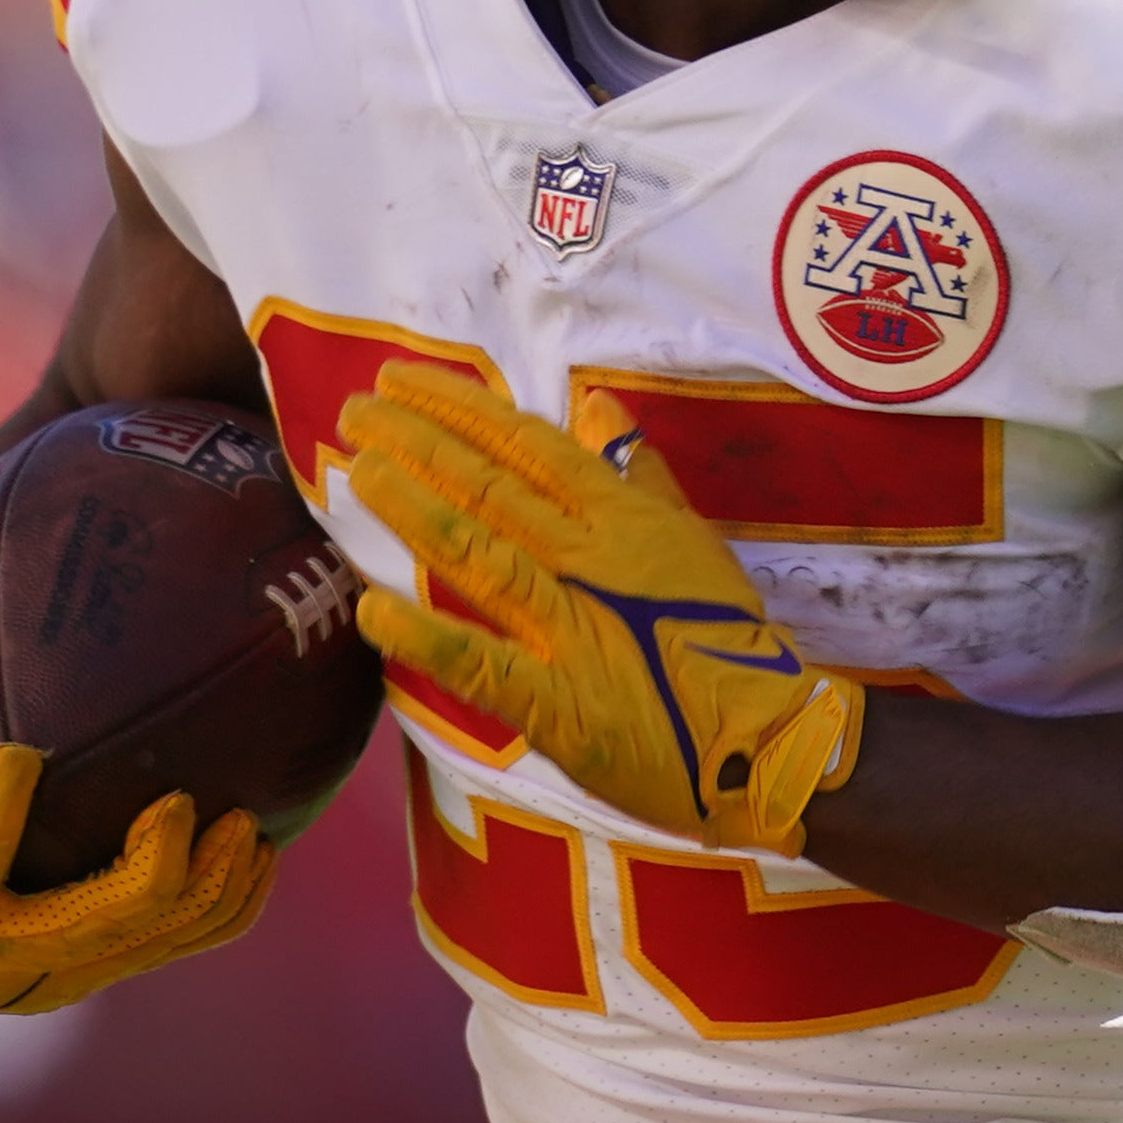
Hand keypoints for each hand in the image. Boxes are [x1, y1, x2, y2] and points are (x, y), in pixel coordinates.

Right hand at [0, 600, 270, 1015]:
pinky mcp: (101, 973)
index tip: (18, 753)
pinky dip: (228, 906)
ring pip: (156, 940)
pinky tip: (260, 852)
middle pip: (99, 919)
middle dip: (153, 864)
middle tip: (181, 800)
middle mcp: (2, 959)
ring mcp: (61, 975)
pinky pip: (181, 946)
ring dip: (210, 885)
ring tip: (246, 823)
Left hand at [337, 363, 866, 854]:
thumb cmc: (727, 641)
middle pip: (491, 487)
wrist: (768, 739)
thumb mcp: (693, 542)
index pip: (527, 447)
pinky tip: (373, 611)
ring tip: (359, 473)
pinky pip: (482, 662)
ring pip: (481, 553)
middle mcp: (588, 560)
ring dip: (415, 509)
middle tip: (355, 413)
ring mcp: (569, 627)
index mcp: (622, 519)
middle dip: (418, 443)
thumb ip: (640, 475)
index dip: (458, 410)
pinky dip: (428, 635)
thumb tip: (599, 406)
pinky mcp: (555, 699)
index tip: (400, 383)